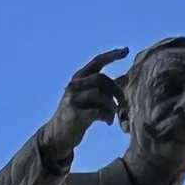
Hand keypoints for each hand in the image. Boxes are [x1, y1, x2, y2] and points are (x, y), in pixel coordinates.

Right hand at [41, 48, 127, 164]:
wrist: (59, 134)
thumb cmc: (78, 114)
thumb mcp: (90, 98)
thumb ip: (104, 89)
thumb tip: (125, 79)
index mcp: (79, 78)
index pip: (97, 61)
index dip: (112, 55)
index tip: (126, 50)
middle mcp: (74, 85)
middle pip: (101, 79)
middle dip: (116, 90)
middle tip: (123, 102)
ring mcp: (73, 99)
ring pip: (100, 95)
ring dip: (112, 106)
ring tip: (113, 116)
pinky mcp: (74, 115)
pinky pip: (97, 112)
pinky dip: (107, 116)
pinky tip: (108, 122)